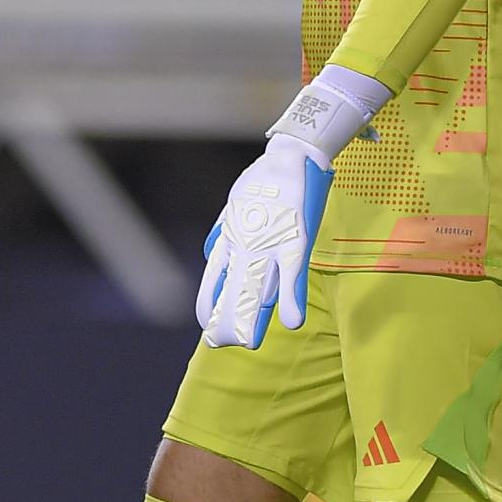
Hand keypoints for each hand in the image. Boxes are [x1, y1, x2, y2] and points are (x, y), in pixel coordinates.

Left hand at [198, 134, 333, 348]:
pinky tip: (293, 322)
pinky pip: (293, 276)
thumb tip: (212, 252)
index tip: (207, 326)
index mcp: (230, 239)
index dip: (210, 304)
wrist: (288, 158)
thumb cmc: (262, 181)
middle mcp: (245, 246)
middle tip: (220, 343)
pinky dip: (292, 300)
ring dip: (253, 317)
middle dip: (228, 319)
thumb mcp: (232, 206)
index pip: (215, 280)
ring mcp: (269, 245)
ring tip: (247, 343)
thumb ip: (221, 232)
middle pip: (234, 290)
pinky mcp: (295, 241)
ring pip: (258, 288)